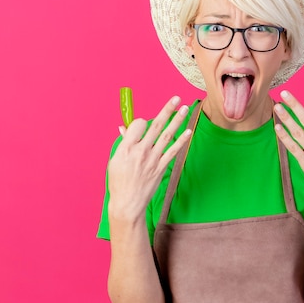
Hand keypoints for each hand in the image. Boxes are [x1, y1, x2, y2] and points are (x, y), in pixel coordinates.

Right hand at [107, 96, 191, 221]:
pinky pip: (173, 151)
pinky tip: (188, 131)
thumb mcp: (115, 160)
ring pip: (167, 135)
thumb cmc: (119, 181)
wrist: (127, 203)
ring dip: (177, 120)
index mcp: (126, 148)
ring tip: (184, 108)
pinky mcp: (161, 168)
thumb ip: (123, 143)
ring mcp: (152, 159)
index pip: (137, 124)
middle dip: (167, 110)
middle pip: (156, 125)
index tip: (141, 125)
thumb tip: (124, 128)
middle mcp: (140, 151)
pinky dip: (181, 141)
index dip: (140, 121)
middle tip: (176, 98)